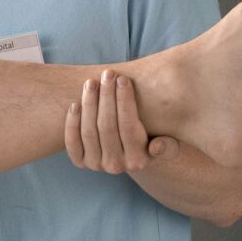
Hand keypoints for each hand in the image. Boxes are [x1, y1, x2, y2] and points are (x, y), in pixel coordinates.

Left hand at [67, 69, 181, 175]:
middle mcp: (116, 166)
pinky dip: (72, 123)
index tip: (123, 79)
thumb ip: (169, 145)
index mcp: (138, 161)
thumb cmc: (152, 137)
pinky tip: (76, 104)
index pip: (129, 127)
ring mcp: (96, 165)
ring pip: (89, 132)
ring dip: (89, 104)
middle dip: (106, 97)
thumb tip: (157, 146)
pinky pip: (72, 142)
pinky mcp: (80, 162)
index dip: (124, 101)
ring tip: (92, 83)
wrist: (131, 152)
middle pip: (107, 127)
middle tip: (108, 74)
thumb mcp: (169, 142)